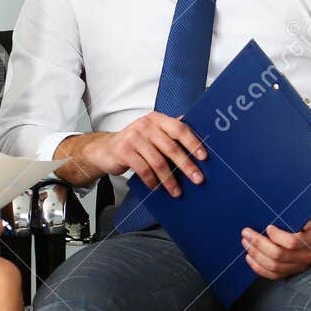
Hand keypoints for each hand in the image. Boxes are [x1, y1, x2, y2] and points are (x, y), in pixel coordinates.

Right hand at [78, 112, 206, 195]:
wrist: (105, 149)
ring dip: (169, 180)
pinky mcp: (124, 151)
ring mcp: (134, 137)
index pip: (179, 129)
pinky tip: (157, 188)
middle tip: (198, 179)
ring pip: (158, 162)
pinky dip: (152, 181)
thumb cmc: (135, 142)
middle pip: (171, 148)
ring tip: (176, 191)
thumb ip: (171, 132)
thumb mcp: (153, 133)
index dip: (193, 143)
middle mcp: (146, 125)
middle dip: (186, 166)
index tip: (204, 157)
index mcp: (157, 119)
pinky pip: (143, 169)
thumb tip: (198, 135)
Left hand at [241, 220, 310, 280]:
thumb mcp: (304, 214)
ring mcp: (297, 267)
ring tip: (246, 243)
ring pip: (273, 266)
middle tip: (247, 233)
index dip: (277, 236)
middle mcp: (306, 256)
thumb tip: (288, 216)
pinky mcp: (289, 273)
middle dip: (259, 244)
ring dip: (256, 255)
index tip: (268, 227)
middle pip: (278, 255)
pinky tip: (249, 257)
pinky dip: (258, 267)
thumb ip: (297, 214)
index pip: (292, 242)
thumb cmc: (304, 221)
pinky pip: (272, 275)